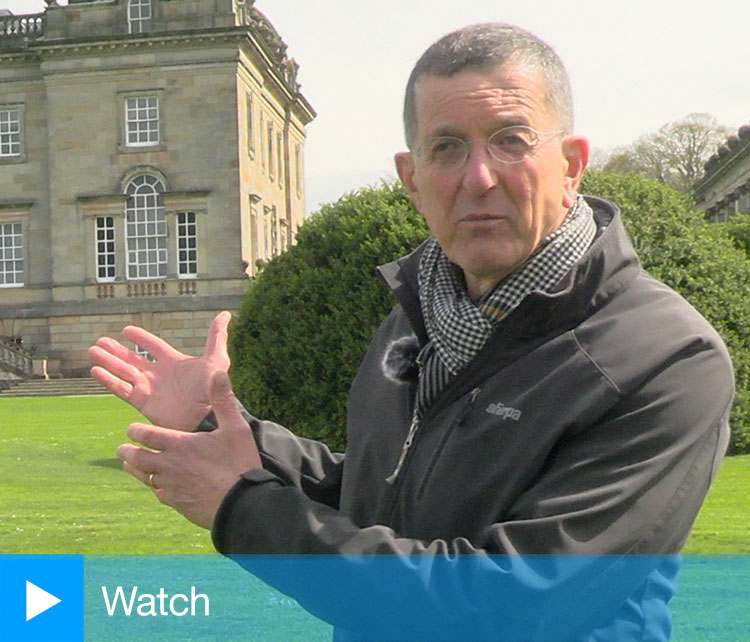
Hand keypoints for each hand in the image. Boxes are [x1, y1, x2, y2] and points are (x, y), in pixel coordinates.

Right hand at [89, 311, 231, 430]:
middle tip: (100, 341)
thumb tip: (226, 314)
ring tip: (93, 351)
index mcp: (173, 362)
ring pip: (123, 372)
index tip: (126, 330)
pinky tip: (96, 371)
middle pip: (133, 359)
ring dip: (109, 362)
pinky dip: (109, 380)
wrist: (206, 417)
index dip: (141, 338)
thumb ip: (216, 337)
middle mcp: (159, 374)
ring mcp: (149, 388)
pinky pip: (122, 389)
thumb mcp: (216, 360)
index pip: (153, 346)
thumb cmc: (212, 389)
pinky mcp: (143, 403)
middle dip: (117, 351)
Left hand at [117, 371, 261, 528]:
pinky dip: (156, 488)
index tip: (130, 430)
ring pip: (145, 477)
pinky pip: (160, 494)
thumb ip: (223, 400)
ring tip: (129, 466)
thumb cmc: (238, 463)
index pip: (147, 436)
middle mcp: (169, 465)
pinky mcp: (177, 503)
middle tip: (122, 449)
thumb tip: (219, 373)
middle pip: (139, 458)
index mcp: (179, 444)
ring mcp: (171, 486)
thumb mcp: (235, 427)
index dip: (135, 432)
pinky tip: (158, 487)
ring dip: (136, 470)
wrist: (240, 503)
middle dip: (128, 452)